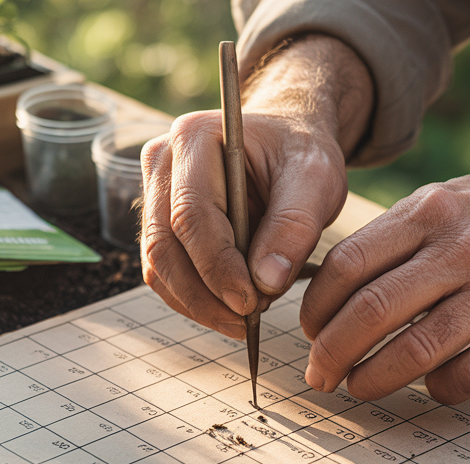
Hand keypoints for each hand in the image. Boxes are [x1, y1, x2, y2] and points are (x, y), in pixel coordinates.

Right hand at [140, 35, 372, 337]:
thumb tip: (266, 282)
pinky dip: (195, 300)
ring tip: (246, 317)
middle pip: (164, 245)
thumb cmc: (299, 153)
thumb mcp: (315, 179)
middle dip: (206, 294)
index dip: (217, 266)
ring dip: (199, 303)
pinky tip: (231, 308)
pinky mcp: (160, 224)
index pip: (191, 215)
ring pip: (158, 266)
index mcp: (194, 138)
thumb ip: (294, 226)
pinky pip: (165, 273)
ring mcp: (154, 194)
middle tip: (249, 319)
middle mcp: (161, 163)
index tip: (251, 302)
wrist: (286, 143)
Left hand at [300, 116, 469, 403]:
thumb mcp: (453, 199)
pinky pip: (468, 376)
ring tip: (358, 388)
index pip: (348, 264)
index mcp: (432, 211)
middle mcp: (462, 248)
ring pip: (414, 350)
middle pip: (371, 311)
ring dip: (374, 378)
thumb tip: (331, 290)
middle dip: (332, 352)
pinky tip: (430, 387)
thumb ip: (398, 237)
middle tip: (319, 375)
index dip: (317, 307)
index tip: (308, 331)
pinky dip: (438, 389)